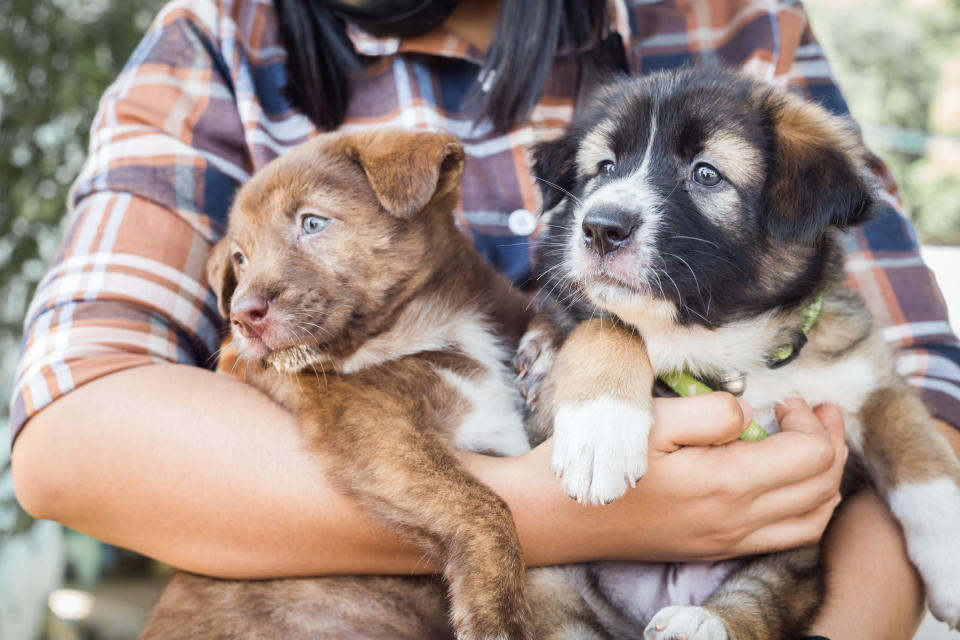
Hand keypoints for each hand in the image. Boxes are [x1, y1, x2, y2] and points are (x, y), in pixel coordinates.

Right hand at [521, 393, 846, 562]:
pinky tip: (785, 482)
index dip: (812, 421)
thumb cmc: (601, 459)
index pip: (810, 456)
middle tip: (814, 411)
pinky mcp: (716, 550)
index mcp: (726, 483)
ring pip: (814, 519)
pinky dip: (806, 508)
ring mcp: (728, 541)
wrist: (558, 514)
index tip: (787, 398)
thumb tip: (751, 415)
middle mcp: (737, 520)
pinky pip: (787, 537)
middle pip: (823, 487)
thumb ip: (713, 412)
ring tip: (811, 444)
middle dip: (830, 443)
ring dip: (824, 479)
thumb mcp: (652, 418)